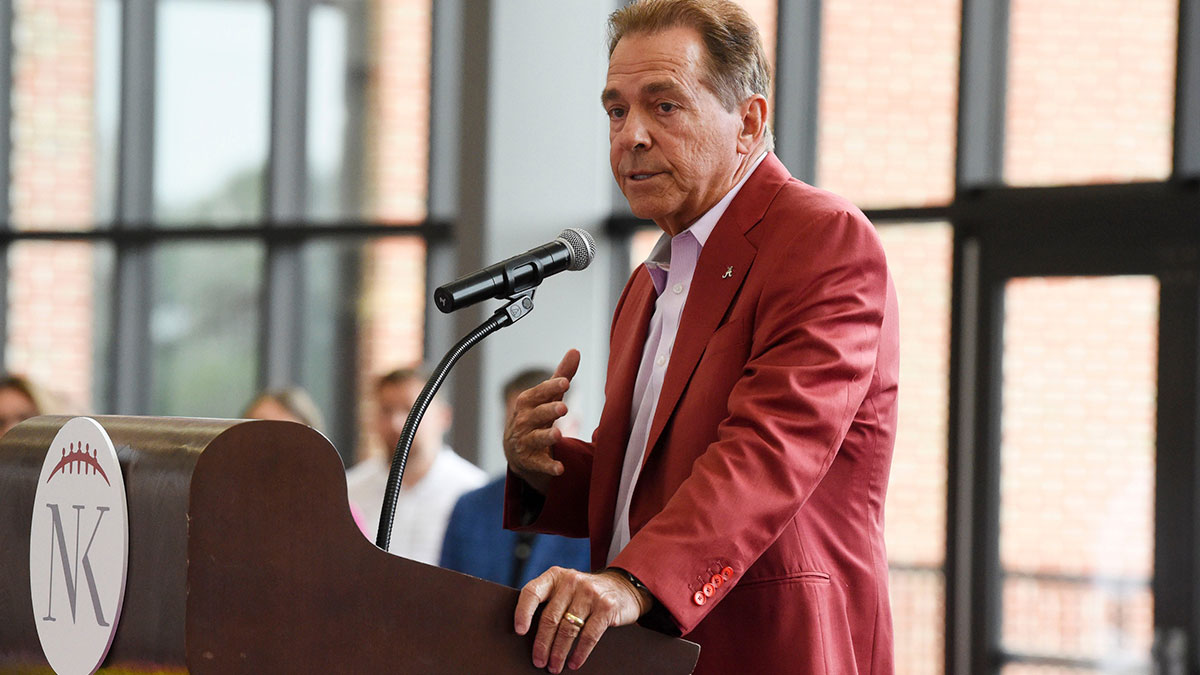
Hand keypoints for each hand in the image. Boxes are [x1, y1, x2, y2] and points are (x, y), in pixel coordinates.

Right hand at [503, 349, 579, 493]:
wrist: (516, 449)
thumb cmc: (535, 417)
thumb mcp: (547, 397)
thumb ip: (561, 376)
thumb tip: (575, 350)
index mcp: (527, 403)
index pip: (539, 393)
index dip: (551, 388)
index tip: (566, 382)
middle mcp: (523, 422)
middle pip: (536, 415)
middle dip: (548, 411)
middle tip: (563, 408)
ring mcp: (525, 442)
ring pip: (536, 439)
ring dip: (546, 437)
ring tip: (558, 436)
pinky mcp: (530, 461)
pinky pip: (540, 464)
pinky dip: (549, 467)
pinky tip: (560, 468)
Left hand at [514, 567, 651, 672]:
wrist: (623, 587)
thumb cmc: (586, 594)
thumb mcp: (566, 589)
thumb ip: (551, 602)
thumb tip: (529, 636)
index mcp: (555, 576)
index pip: (532, 592)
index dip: (523, 612)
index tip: (519, 632)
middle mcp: (571, 581)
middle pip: (550, 618)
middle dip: (542, 644)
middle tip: (539, 662)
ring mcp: (590, 592)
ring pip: (568, 629)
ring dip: (559, 653)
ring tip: (554, 666)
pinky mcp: (606, 606)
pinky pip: (589, 635)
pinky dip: (580, 653)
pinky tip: (574, 663)